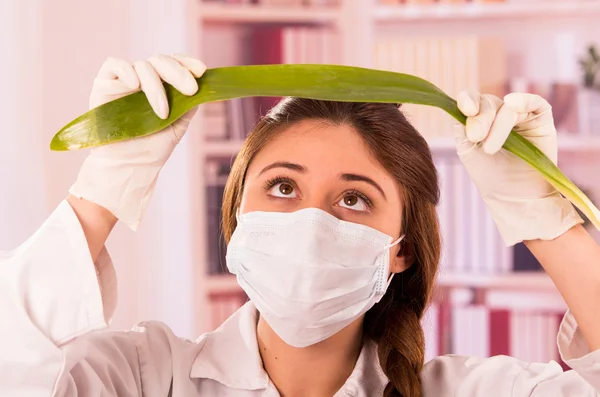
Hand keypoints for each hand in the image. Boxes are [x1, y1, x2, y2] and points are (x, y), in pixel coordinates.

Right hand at [69, 54, 205, 229]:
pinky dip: (126, 71)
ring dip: (156, 87)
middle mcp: (143, 79)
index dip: (188, 63)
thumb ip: (189, 105)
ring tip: (162, 113)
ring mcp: (124, 80)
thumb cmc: (153, 147)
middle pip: (161, 61)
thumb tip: (205, 86)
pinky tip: (135, 85)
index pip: (174, 63)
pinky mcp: (103, 84)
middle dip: (178, 73)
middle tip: (191, 89)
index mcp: (162, 85)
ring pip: (143, 66)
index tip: (202, 71)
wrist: (130, 166)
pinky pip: (114, 64)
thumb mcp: (178, 125)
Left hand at [454, 90, 582, 245]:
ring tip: (489, 148)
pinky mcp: (541, 119)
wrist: (513, 196)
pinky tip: (513, 105)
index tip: (465, 110)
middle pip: (487, 102)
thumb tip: (459, 107)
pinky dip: (523, 101)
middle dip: (480, 119)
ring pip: (507, 105)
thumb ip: (461, 128)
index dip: (467, 99)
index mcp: (481, 119)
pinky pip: (534, 101)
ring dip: (497, 125)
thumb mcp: (467, 150)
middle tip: (476, 138)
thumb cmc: (489, 175)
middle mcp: (500, 114)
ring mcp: (521, 115)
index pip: (472, 100)